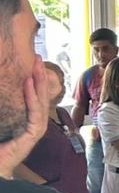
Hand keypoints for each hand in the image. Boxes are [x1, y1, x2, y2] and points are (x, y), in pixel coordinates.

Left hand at [0, 57, 47, 178]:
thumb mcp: (1, 123)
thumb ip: (3, 110)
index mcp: (28, 121)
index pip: (34, 97)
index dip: (34, 79)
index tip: (31, 64)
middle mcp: (35, 123)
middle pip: (40, 95)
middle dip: (39, 75)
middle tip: (36, 57)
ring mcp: (36, 129)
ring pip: (40, 100)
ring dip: (38, 81)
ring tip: (35, 66)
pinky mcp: (33, 134)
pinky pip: (34, 111)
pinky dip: (31, 96)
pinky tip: (28, 83)